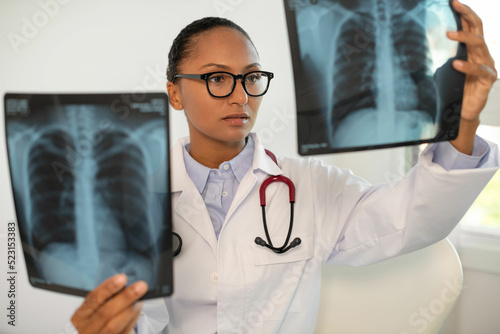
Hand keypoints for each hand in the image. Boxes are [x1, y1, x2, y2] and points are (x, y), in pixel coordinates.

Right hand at [71, 274, 147, 333]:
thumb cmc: (98, 319)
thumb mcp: (96, 308)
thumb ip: (106, 299)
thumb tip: (126, 286)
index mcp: (79, 316)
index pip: (92, 299)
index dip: (107, 288)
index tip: (122, 278)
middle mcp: (86, 329)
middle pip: (104, 313)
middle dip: (124, 298)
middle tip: (140, 286)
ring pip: (113, 326)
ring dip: (130, 310)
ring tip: (140, 299)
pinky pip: (124, 332)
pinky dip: (133, 319)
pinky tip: (137, 308)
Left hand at [446, 0, 496, 153]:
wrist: (460, 113)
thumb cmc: (452, 90)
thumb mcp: (442, 70)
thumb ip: (439, 57)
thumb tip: (419, 45)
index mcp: (472, 50)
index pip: (471, 26)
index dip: (464, 12)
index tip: (453, 1)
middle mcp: (481, 54)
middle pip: (478, 28)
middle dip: (467, 14)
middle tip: (456, 4)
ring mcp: (487, 66)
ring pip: (480, 44)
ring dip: (465, 37)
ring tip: (449, 33)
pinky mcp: (488, 80)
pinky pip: (479, 70)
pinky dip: (467, 66)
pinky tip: (456, 64)